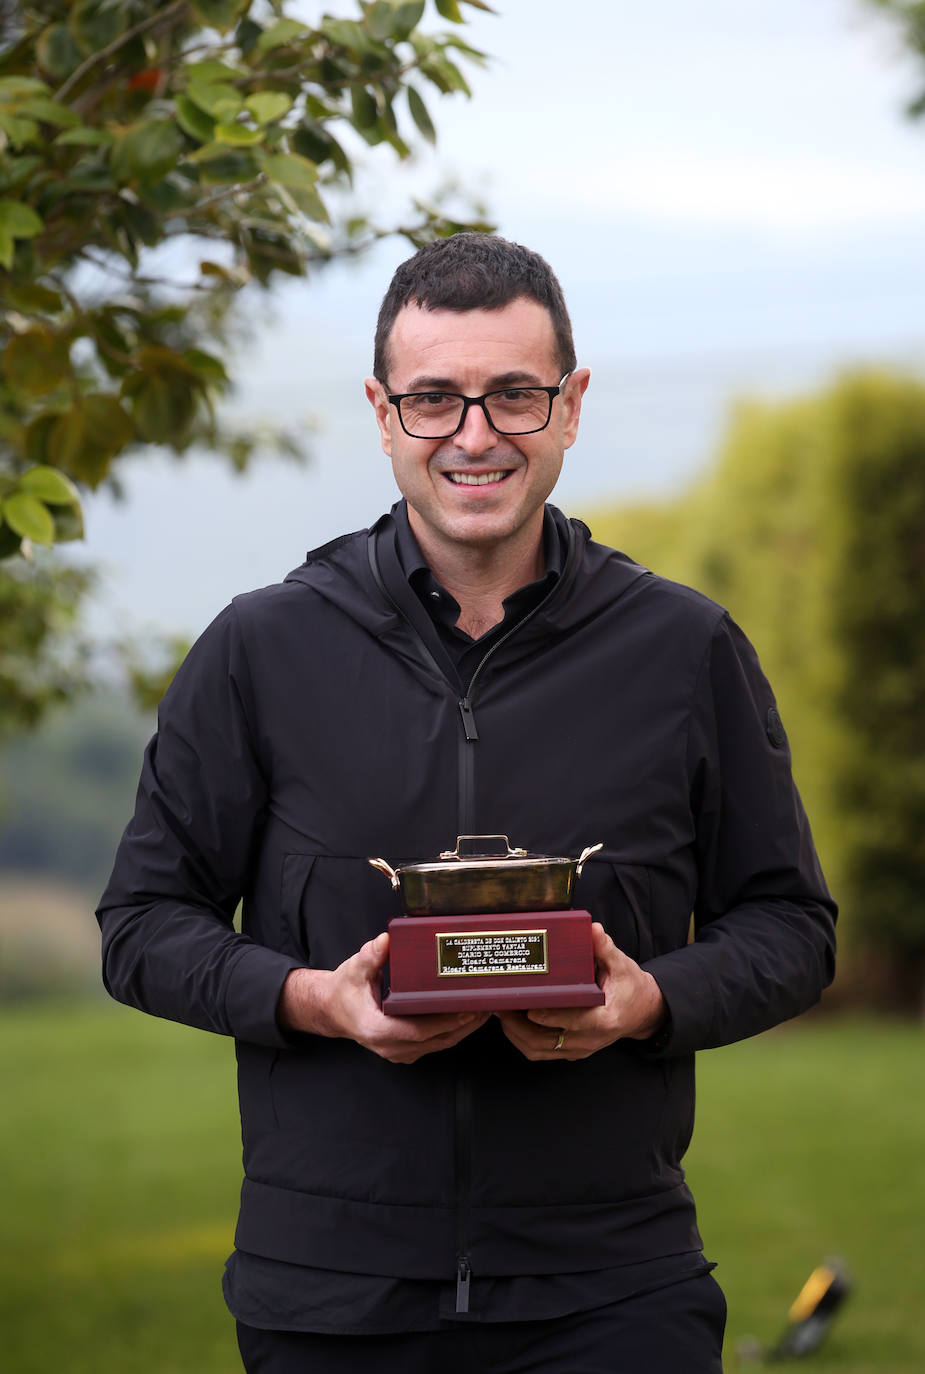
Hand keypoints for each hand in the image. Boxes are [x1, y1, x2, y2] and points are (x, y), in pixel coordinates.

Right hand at [277, 931, 488, 1063]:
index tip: (466, 1009)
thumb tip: (387, 939)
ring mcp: (397, 1052)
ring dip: (462, 1030)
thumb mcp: (355, 969)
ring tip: (483, 1011)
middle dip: (463, 1025)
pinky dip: (451, 1032)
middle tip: (485, 1006)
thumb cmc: (344, 990)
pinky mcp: (404, 1050)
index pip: (419, 1031)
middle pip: (435, 1040)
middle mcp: (389, 1046)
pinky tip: (465, 1018)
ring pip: (437, 1045)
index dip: (445, 1022)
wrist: (331, 1009)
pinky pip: (432, 1044)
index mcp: (377, 1029)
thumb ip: (371, 955)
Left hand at [497, 923, 666, 1061]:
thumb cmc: (630, 988)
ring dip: (517, 1035)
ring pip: (540, 1050)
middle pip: (548, 1042)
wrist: (642, 1012)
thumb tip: (593, 928)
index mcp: (605, 1019)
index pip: (575, 1022)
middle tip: (503, 1006)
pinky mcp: (572, 1050)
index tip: (530, 1009)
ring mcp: (580, 1048)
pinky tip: (512, 1023)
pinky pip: (542, 1052)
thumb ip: (605, 948)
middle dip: (521, 1027)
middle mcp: (591, 1039)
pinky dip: (523, 1040)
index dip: (551, 1018)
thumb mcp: (621, 965)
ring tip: (502, 1013)